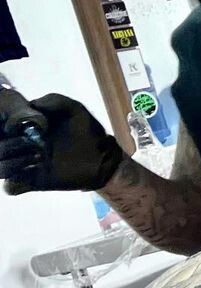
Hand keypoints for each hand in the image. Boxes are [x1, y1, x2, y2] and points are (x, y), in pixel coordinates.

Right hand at [0, 94, 123, 193]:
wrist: (103, 158)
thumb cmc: (87, 132)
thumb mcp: (74, 110)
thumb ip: (54, 101)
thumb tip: (31, 104)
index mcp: (24, 128)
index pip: (1, 127)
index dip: (4, 125)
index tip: (16, 125)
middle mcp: (19, 146)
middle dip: (8, 145)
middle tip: (30, 142)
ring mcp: (24, 165)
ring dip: (11, 163)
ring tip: (38, 157)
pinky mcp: (32, 182)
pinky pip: (11, 187)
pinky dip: (16, 181)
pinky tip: (33, 173)